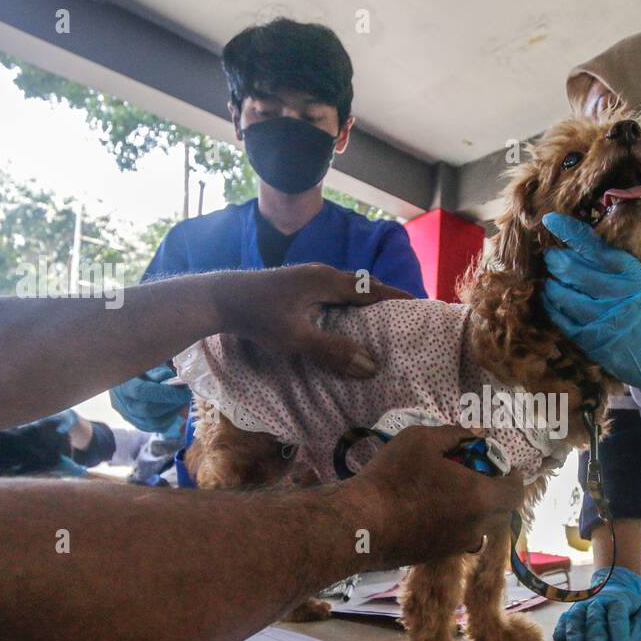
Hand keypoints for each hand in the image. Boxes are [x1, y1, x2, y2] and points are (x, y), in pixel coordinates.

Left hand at [216, 264, 413, 377]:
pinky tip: (346, 323)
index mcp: (328, 281)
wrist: (220, 299)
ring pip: (347, 290)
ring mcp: (309, 278)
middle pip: (363, 286)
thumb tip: (372, 366)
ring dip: (366, 304)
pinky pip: (334, 294)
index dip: (397, 298)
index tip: (420, 306)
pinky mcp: (298, 286)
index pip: (373, 288)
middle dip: (385, 301)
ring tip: (381, 324)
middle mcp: (322, 274)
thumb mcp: (298, 339)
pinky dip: (348, 306)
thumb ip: (334, 352)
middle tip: (405, 320)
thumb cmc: (258, 317)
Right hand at [340, 425, 523, 566]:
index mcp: (480, 498)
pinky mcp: (437, 556)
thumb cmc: (393, 478)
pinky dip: (457, 522)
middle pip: (501, 511)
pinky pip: (459, 536)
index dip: (512, 476)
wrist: (360, 525)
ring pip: (480, 526)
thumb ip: (455, 434)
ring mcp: (456, 546)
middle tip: (474, 473)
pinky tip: (430, 508)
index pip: (515, 491)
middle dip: (495, 491)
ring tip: (450, 491)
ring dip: (475, 508)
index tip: (499, 464)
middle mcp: (476, 527)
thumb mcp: (421, 440)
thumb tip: (476, 434)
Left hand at [539, 213, 640, 423]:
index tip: (552, 220)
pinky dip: (552, 306)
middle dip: (555, 259)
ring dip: (551, 283)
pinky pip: (560, 318)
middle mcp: (614, 293)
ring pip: (562, 293)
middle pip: (572, 268)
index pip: (595, 248)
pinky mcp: (590, 339)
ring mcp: (600, 317)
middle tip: (551, 256)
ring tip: (551, 279)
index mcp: (632, 275)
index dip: (570, 231)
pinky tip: (551, 300)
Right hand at [553, 566, 640, 640]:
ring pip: (576, 617)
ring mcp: (582, 607)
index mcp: (618, 601)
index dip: (619, 634)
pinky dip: (561, 629)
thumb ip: (639, 628)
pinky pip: (563, 619)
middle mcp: (598, 602)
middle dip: (596, 636)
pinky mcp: (570, 613)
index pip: (617, 615)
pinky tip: (560, 640)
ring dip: (575, 632)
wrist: (613, 591)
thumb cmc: (630, 611)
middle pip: (595, 617)